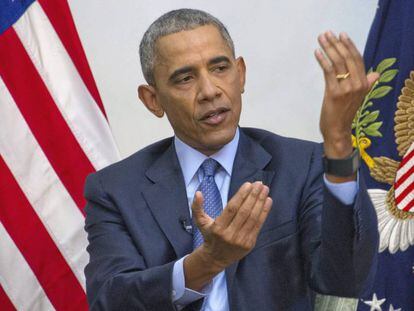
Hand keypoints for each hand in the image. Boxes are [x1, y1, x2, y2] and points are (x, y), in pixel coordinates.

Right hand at [184, 181, 271, 289]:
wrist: (216, 258)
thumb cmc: (209, 236)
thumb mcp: (200, 222)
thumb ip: (197, 207)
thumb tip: (198, 193)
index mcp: (218, 228)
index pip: (232, 209)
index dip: (241, 196)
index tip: (248, 184)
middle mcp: (230, 235)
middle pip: (244, 212)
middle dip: (253, 196)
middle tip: (259, 184)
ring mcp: (241, 240)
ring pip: (253, 218)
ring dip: (260, 202)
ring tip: (265, 189)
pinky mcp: (249, 244)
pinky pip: (258, 225)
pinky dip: (264, 212)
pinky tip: (268, 201)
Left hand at [315, 31, 378, 159]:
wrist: (338, 130)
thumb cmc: (344, 113)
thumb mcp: (358, 97)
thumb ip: (365, 84)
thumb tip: (375, 75)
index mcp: (364, 83)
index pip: (358, 59)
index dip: (349, 46)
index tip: (341, 35)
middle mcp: (358, 84)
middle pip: (348, 58)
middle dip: (336, 43)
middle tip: (327, 33)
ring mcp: (347, 88)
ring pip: (338, 62)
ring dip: (328, 48)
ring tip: (320, 39)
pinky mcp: (334, 93)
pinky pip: (329, 72)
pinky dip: (323, 60)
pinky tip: (317, 52)